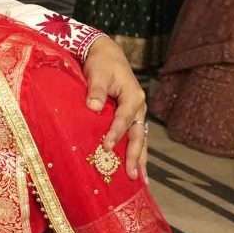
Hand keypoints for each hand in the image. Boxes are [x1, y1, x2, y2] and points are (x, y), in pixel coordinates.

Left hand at [83, 37, 146, 180]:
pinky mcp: (130, 116)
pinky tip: (136, 167)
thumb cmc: (101, 63)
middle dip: (136, 155)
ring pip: (139, 138)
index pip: (124, 118)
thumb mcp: (97, 72)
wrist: (107, 54)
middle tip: (133, 175)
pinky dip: (136, 151)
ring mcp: (136, 112)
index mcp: (133, 96)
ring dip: (140, 158)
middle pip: (138, 134)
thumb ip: (96, 90)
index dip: (116, 133)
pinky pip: (134, 136)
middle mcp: (138, 106)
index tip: (107, 147)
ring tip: (139, 179)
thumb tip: (93, 107)